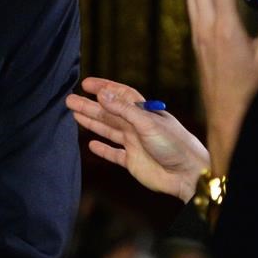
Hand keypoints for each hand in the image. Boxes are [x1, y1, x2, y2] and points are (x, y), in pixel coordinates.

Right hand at [68, 77, 210, 200]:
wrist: (188, 173)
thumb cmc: (174, 144)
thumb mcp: (147, 123)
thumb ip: (123, 109)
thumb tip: (102, 94)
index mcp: (143, 112)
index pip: (120, 95)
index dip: (104, 88)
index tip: (86, 83)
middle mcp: (137, 126)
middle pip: (109, 113)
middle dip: (90, 105)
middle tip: (70, 100)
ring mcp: (134, 144)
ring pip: (108, 130)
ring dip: (92, 122)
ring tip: (75, 114)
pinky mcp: (133, 161)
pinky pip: (114, 153)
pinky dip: (103, 149)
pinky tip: (91, 144)